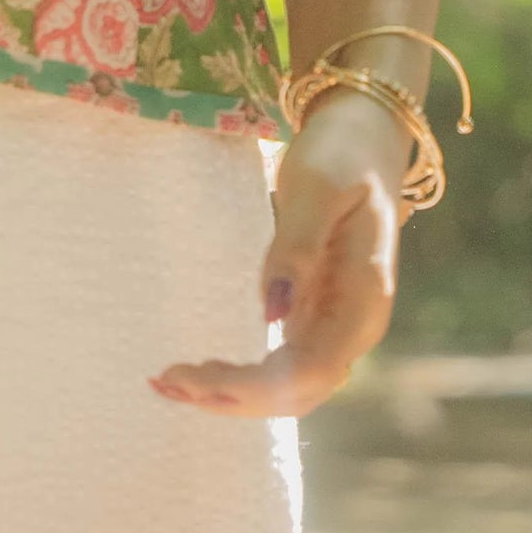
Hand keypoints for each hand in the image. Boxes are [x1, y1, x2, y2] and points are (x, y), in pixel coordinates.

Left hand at [149, 88, 405, 418]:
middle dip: (234, 398)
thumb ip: (297, 248)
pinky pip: (280, 359)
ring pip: (288, 384)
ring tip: (170, 384)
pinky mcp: (315, 311)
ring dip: (233, 394)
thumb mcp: (317, 187)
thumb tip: (271, 315)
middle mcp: (353, 325)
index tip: (197, 376)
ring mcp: (335, 322)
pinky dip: (241, 372)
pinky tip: (201, 371)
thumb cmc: (342, 153)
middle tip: (166, 381)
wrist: (365, 134)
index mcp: (364, 300)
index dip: (255, 387)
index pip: (310, 371)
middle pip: (297, 391)